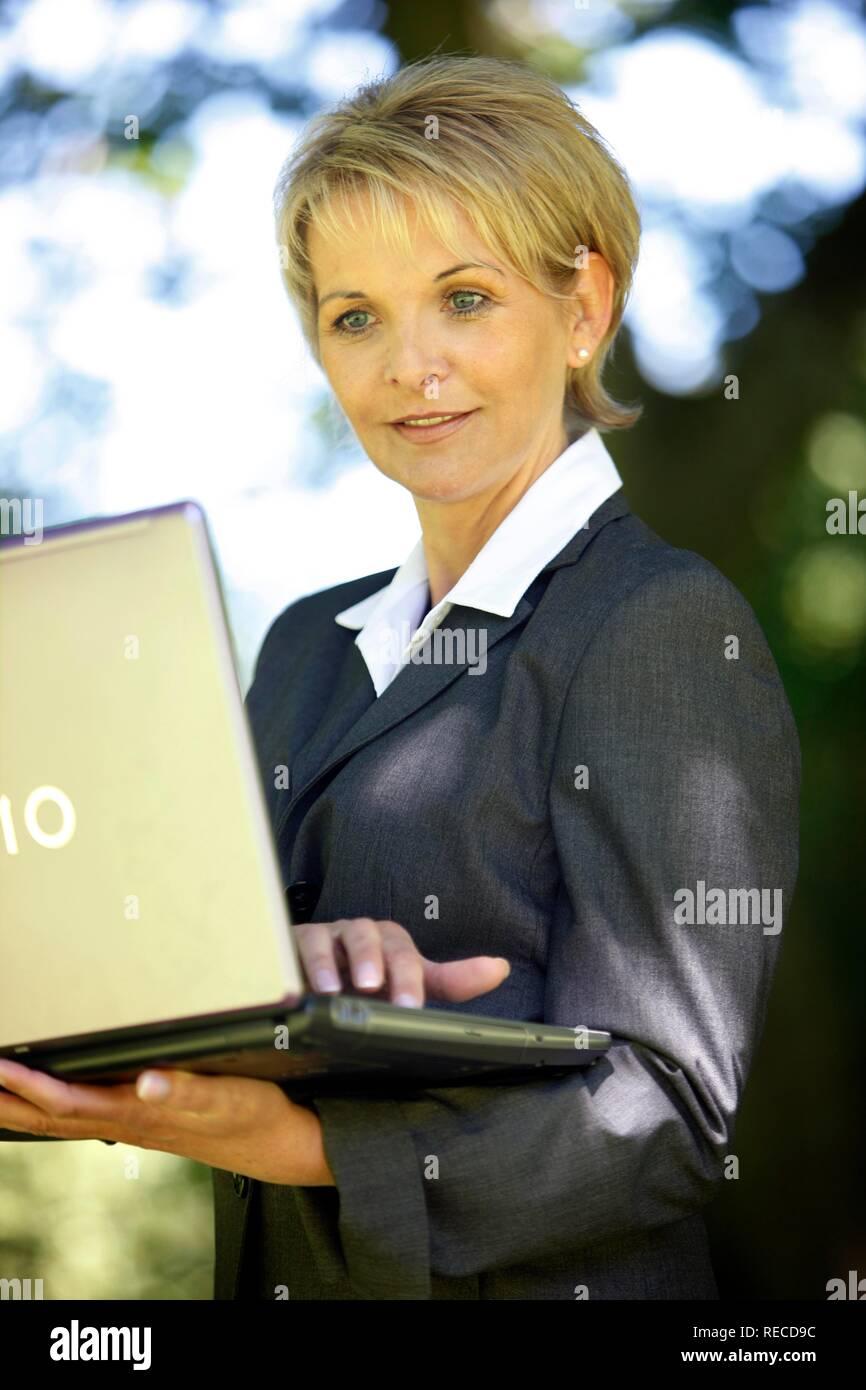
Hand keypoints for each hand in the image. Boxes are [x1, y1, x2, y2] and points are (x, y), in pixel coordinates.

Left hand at [0, 1057, 333, 1185]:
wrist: (275, 1142)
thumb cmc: (251, 1112)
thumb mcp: (226, 1095)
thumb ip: (186, 1087)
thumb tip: (148, 1080)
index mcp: (139, 1111)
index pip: (68, 1101)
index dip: (28, 1085)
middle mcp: (127, 1121)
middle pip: (51, 1117)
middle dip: (8, 1101)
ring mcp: (131, 1125)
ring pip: (61, 1122)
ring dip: (21, 1108)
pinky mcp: (141, 1121)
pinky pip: (81, 1118)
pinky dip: (51, 1110)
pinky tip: (42, 1101)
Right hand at [294, 917, 510, 1006]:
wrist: (322, 974)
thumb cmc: (371, 979)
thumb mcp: (411, 982)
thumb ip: (451, 980)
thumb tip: (500, 968)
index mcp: (390, 942)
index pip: (405, 956)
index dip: (409, 979)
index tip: (411, 1007)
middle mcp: (358, 934)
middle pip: (368, 937)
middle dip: (372, 961)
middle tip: (372, 988)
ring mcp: (324, 937)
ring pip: (326, 937)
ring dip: (327, 963)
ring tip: (331, 991)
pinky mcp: (291, 944)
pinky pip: (290, 949)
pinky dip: (291, 968)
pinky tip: (291, 992)